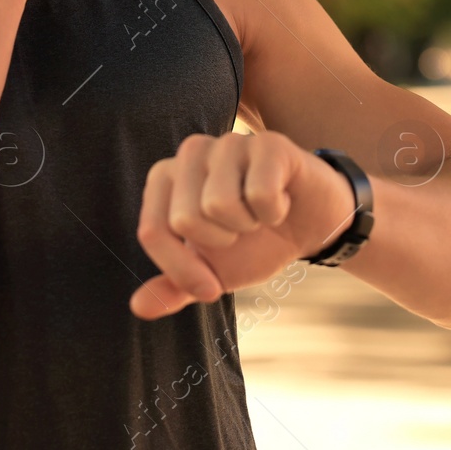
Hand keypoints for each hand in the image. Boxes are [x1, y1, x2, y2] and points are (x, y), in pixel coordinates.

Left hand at [130, 131, 358, 319]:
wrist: (311, 227)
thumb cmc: (256, 244)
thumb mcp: (213, 272)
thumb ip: (175, 286)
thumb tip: (139, 307)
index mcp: (166, 178)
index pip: (152, 231)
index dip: (183, 271)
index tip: (211, 287)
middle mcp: (191, 151)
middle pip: (185, 218)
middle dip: (220, 244)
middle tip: (241, 233)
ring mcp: (230, 142)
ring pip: (219, 204)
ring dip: (248, 226)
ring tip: (258, 215)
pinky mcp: (268, 143)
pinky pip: (259, 193)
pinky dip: (275, 212)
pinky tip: (282, 202)